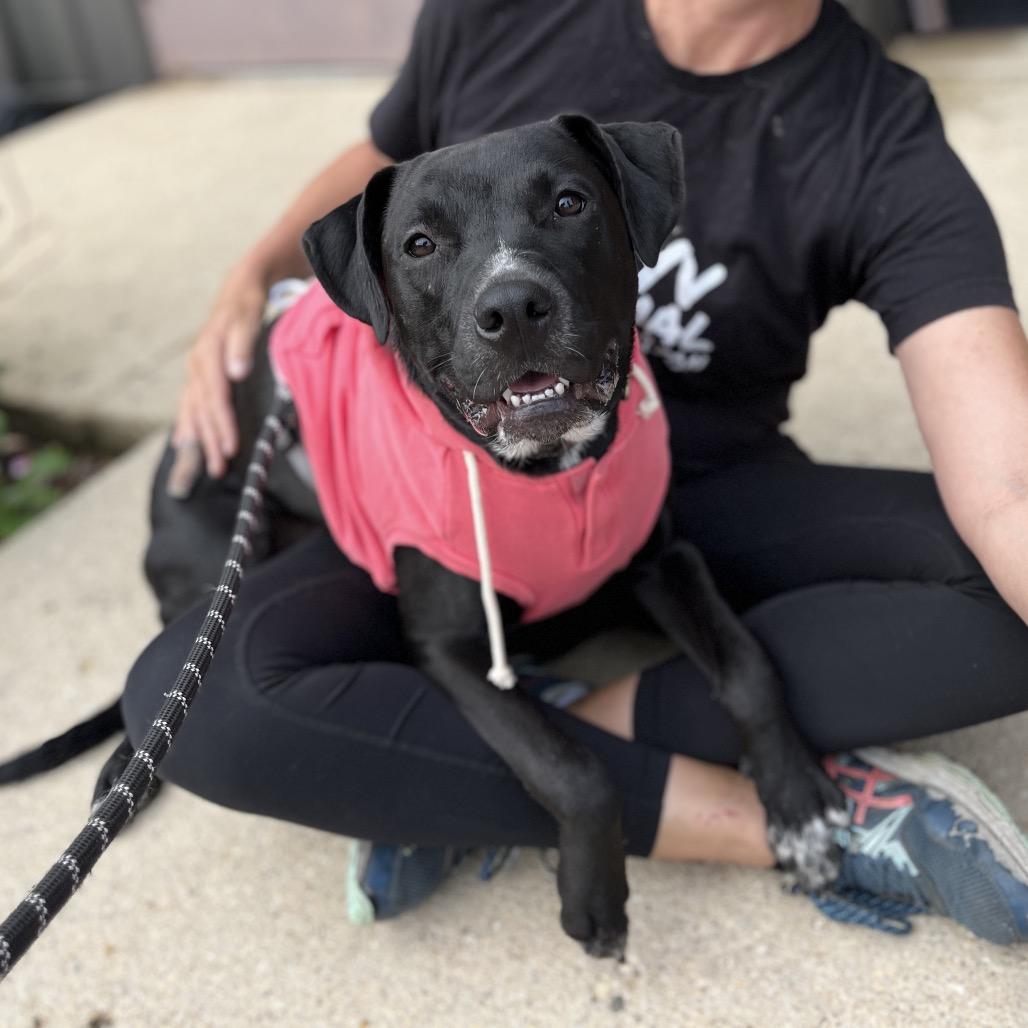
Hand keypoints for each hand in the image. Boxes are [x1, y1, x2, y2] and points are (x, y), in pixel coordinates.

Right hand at [170, 262, 267, 491]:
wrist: (239, 290)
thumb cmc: (247, 306)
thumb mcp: (248, 318)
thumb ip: (243, 345)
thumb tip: (236, 372)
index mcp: (208, 354)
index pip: (215, 397)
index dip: (222, 424)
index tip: (231, 447)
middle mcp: (196, 365)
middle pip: (202, 410)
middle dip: (211, 441)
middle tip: (221, 469)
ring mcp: (194, 370)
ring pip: (194, 411)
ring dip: (200, 440)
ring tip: (210, 468)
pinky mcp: (198, 374)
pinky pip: (189, 404)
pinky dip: (187, 425)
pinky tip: (184, 444)